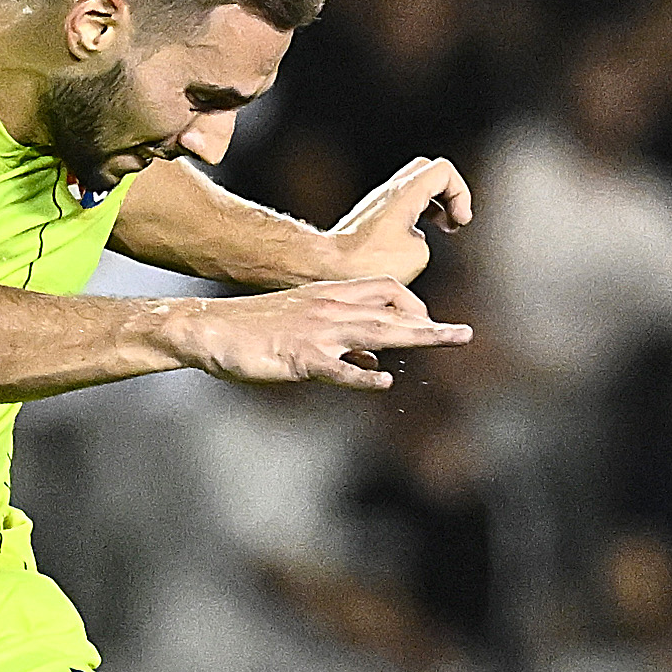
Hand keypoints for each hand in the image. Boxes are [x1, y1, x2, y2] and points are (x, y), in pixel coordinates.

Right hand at [172, 279, 470, 391]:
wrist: (207, 327)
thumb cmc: (252, 329)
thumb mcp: (302, 324)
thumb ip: (341, 339)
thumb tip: (375, 359)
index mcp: (330, 296)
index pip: (386, 290)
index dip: (413, 306)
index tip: (429, 324)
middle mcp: (330, 308)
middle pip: (392, 311)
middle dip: (431, 323)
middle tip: (464, 335)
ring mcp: (316, 332)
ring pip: (377, 332)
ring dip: (417, 336)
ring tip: (447, 340)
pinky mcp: (298, 357)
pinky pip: (336, 367)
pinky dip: (361, 375)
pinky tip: (384, 380)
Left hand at [322, 157, 471, 284]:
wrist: (325, 265)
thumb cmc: (362, 260)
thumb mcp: (417, 255)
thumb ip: (427, 241)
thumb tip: (416, 241)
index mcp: (405, 193)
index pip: (444, 171)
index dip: (461, 193)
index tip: (460, 220)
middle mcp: (389, 192)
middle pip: (429, 172)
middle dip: (449, 192)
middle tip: (455, 216)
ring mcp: (376, 203)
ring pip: (414, 188)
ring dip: (434, 204)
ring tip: (443, 226)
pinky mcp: (368, 217)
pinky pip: (400, 204)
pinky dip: (416, 215)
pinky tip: (415, 239)